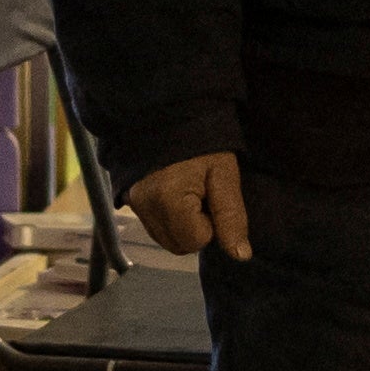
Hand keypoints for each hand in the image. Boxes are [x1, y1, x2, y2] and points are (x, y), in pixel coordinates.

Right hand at [129, 152, 252, 261]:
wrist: (169, 114)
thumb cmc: (202, 143)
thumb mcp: (224, 174)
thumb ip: (231, 216)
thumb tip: (241, 255)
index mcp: (168, 199)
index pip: (196, 241)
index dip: (210, 223)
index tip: (209, 196)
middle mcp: (145, 206)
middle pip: (179, 247)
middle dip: (195, 228)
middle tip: (201, 196)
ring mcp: (134, 205)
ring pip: (166, 240)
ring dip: (181, 226)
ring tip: (187, 194)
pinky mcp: (129, 202)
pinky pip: (154, 228)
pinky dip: (167, 220)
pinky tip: (173, 196)